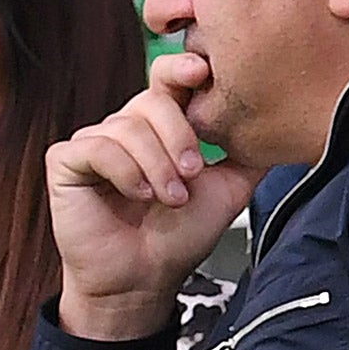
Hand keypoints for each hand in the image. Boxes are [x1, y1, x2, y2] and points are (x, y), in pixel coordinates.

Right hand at [46, 53, 264, 340]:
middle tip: (193, 173)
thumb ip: (250, 153)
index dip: (182, 68)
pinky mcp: (66, 162)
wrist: (143, 281)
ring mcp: (94, 142)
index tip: (204, 72)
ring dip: (155, 165)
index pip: (169, 78)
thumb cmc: (178, 238)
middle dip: (178, 135)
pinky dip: (123, 171)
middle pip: (151, 100)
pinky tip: (138, 195)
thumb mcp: (228, 189)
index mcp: (161, 126)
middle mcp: (127, 128)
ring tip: (169, 199)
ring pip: (127, 127)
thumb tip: (281, 124)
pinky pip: (96, 147)